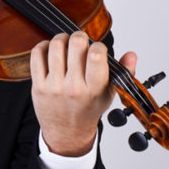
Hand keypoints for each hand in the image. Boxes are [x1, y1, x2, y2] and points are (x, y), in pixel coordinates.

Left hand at [30, 31, 136, 155]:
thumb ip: (123, 73)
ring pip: (55, 46)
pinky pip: (37, 55)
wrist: (67, 132)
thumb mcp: (110, 94)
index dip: (98, 45)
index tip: (97, 49)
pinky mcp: (38, 85)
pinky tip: (50, 49)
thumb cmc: (88, 109)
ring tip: (66, 43)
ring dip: (62, 38)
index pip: (97, 55)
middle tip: (80, 41)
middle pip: (76, 44)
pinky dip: (43, 45)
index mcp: (94, 89)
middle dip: (80, 37)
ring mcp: (54, 86)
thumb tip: (131, 54)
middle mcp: (74, 87)